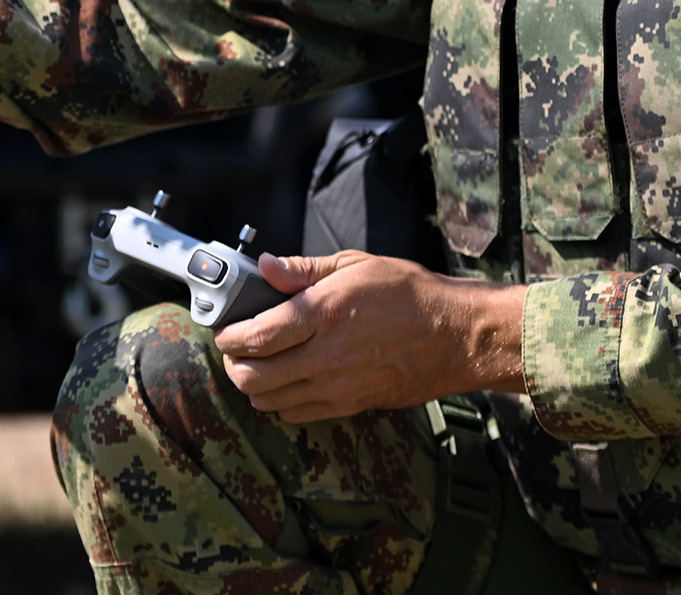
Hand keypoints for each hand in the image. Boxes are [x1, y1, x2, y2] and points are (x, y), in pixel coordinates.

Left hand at [214, 252, 525, 423]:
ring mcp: (337, 385)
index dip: (229, 336)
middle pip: (253, 376)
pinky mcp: (350, 405)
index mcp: (323, 313)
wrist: (455, 336)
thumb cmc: (409, 294)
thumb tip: (265, 266)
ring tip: (258, 366)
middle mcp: (325, 354)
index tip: (224, 331)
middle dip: (233, 364)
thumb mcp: (356, 265)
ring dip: (254, 386)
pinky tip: (287, 383)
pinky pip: (298, 415)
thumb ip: (304, 268)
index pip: (255, 336)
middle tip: (235, 350)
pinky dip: (281, 403)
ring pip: (270, 401)